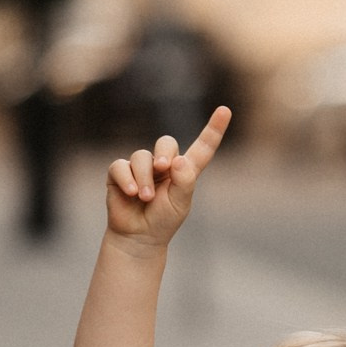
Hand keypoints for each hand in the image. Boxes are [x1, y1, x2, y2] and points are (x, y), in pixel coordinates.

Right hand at [105, 108, 230, 246]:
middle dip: (164, 152)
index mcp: (185, 170)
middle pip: (166, 142)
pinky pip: (120, 165)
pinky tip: (132, 193)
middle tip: (163, 168)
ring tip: (145, 197)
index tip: (225, 110)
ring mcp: (141, 167)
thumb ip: (184, 181)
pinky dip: (126, 178)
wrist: (138, 236)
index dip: (214, 129)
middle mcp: (163, 165)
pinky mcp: (120, 173)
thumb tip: (178, 159)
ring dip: (144, 177)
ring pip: (142, 156)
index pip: (202, 147)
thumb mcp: (181, 203)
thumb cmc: (164, 220)